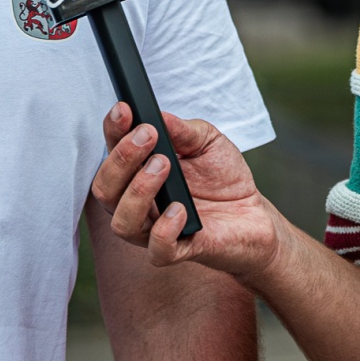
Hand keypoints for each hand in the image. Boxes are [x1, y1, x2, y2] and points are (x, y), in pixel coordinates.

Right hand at [92, 105, 279, 276]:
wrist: (255, 214)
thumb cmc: (224, 176)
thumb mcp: (208, 141)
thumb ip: (183, 130)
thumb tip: (159, 116)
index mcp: (139, 172)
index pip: (111, 153)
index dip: (112, 131)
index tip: (123, 110)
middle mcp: (138, 203)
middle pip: (104, 188)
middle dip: (121, 159)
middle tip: (148, 136)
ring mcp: (154, 229)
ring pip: (122, 221)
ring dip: (138, 191)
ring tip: (164, 165)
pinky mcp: (178, 251)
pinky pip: (157, 249)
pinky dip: (164, 229)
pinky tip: (181, 208)